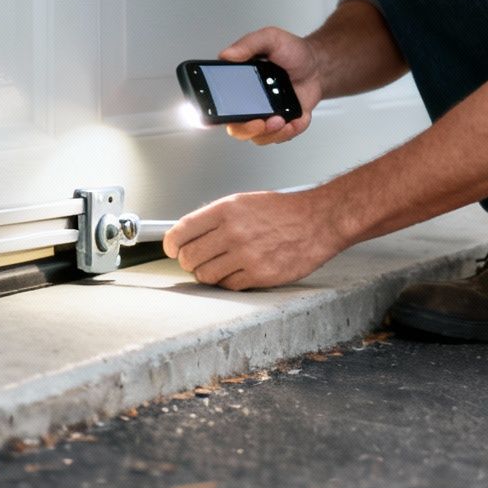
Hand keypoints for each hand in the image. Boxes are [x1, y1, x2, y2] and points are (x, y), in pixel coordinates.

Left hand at [161, 188, 344, 290]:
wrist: (317, 222)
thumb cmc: (283, 211)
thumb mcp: (245, 202)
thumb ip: (217, 217)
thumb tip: (190, 233)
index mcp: (227, 209)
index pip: (182, 231)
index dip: (171, 244)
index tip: (171, 248)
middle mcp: (233, 231)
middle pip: (189, 257)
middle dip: (188, 261)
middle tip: (195, 260)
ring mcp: (245, 254)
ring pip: (205, 275)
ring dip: (206, 274)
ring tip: (217, 267)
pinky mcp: (259, 274)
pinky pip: (228, 286)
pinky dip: (227, 282)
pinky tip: (236, 273)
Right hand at [218, 26, 323, 144]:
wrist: (318, 65)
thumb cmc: (292, 52)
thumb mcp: (270, 38)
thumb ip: (248, 44)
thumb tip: (227, 54)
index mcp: (239, 84)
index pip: (219, 103)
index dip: (215, 114)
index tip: (225, 114)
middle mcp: (249, 103)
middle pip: (237, 127)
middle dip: (247, 129)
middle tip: (260, 122)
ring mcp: (266, 115)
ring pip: (258, 137)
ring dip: (270, 133)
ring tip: (281, 119)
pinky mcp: (283, 123)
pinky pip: (282, 137)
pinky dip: (290, 131)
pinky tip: (295, 119)